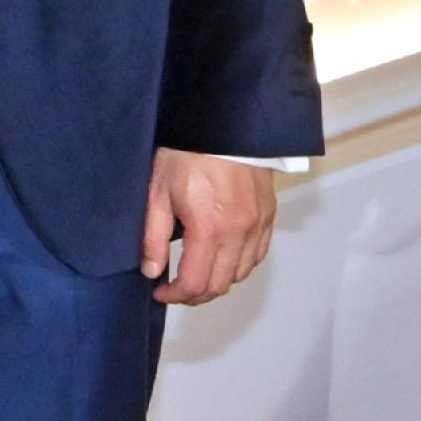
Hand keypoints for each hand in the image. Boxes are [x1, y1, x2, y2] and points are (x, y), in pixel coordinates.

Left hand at [144, 150, 277, 306]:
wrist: (222, 124)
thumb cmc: (186, 153)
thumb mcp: (157, 193)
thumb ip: (153, 237)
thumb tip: (152, 271)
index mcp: (209, 229)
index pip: (196, 283)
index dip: (176, 296)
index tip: (161, 292)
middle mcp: (239, 232)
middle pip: (220, 285)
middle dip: (195, 294)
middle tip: (176, 288)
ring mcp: (257, 224)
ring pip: (241, 273)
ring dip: (218, 281)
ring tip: (196, 274)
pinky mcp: (268, 215)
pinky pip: (257, 254)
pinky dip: (240, 265)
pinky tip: (222, 259)